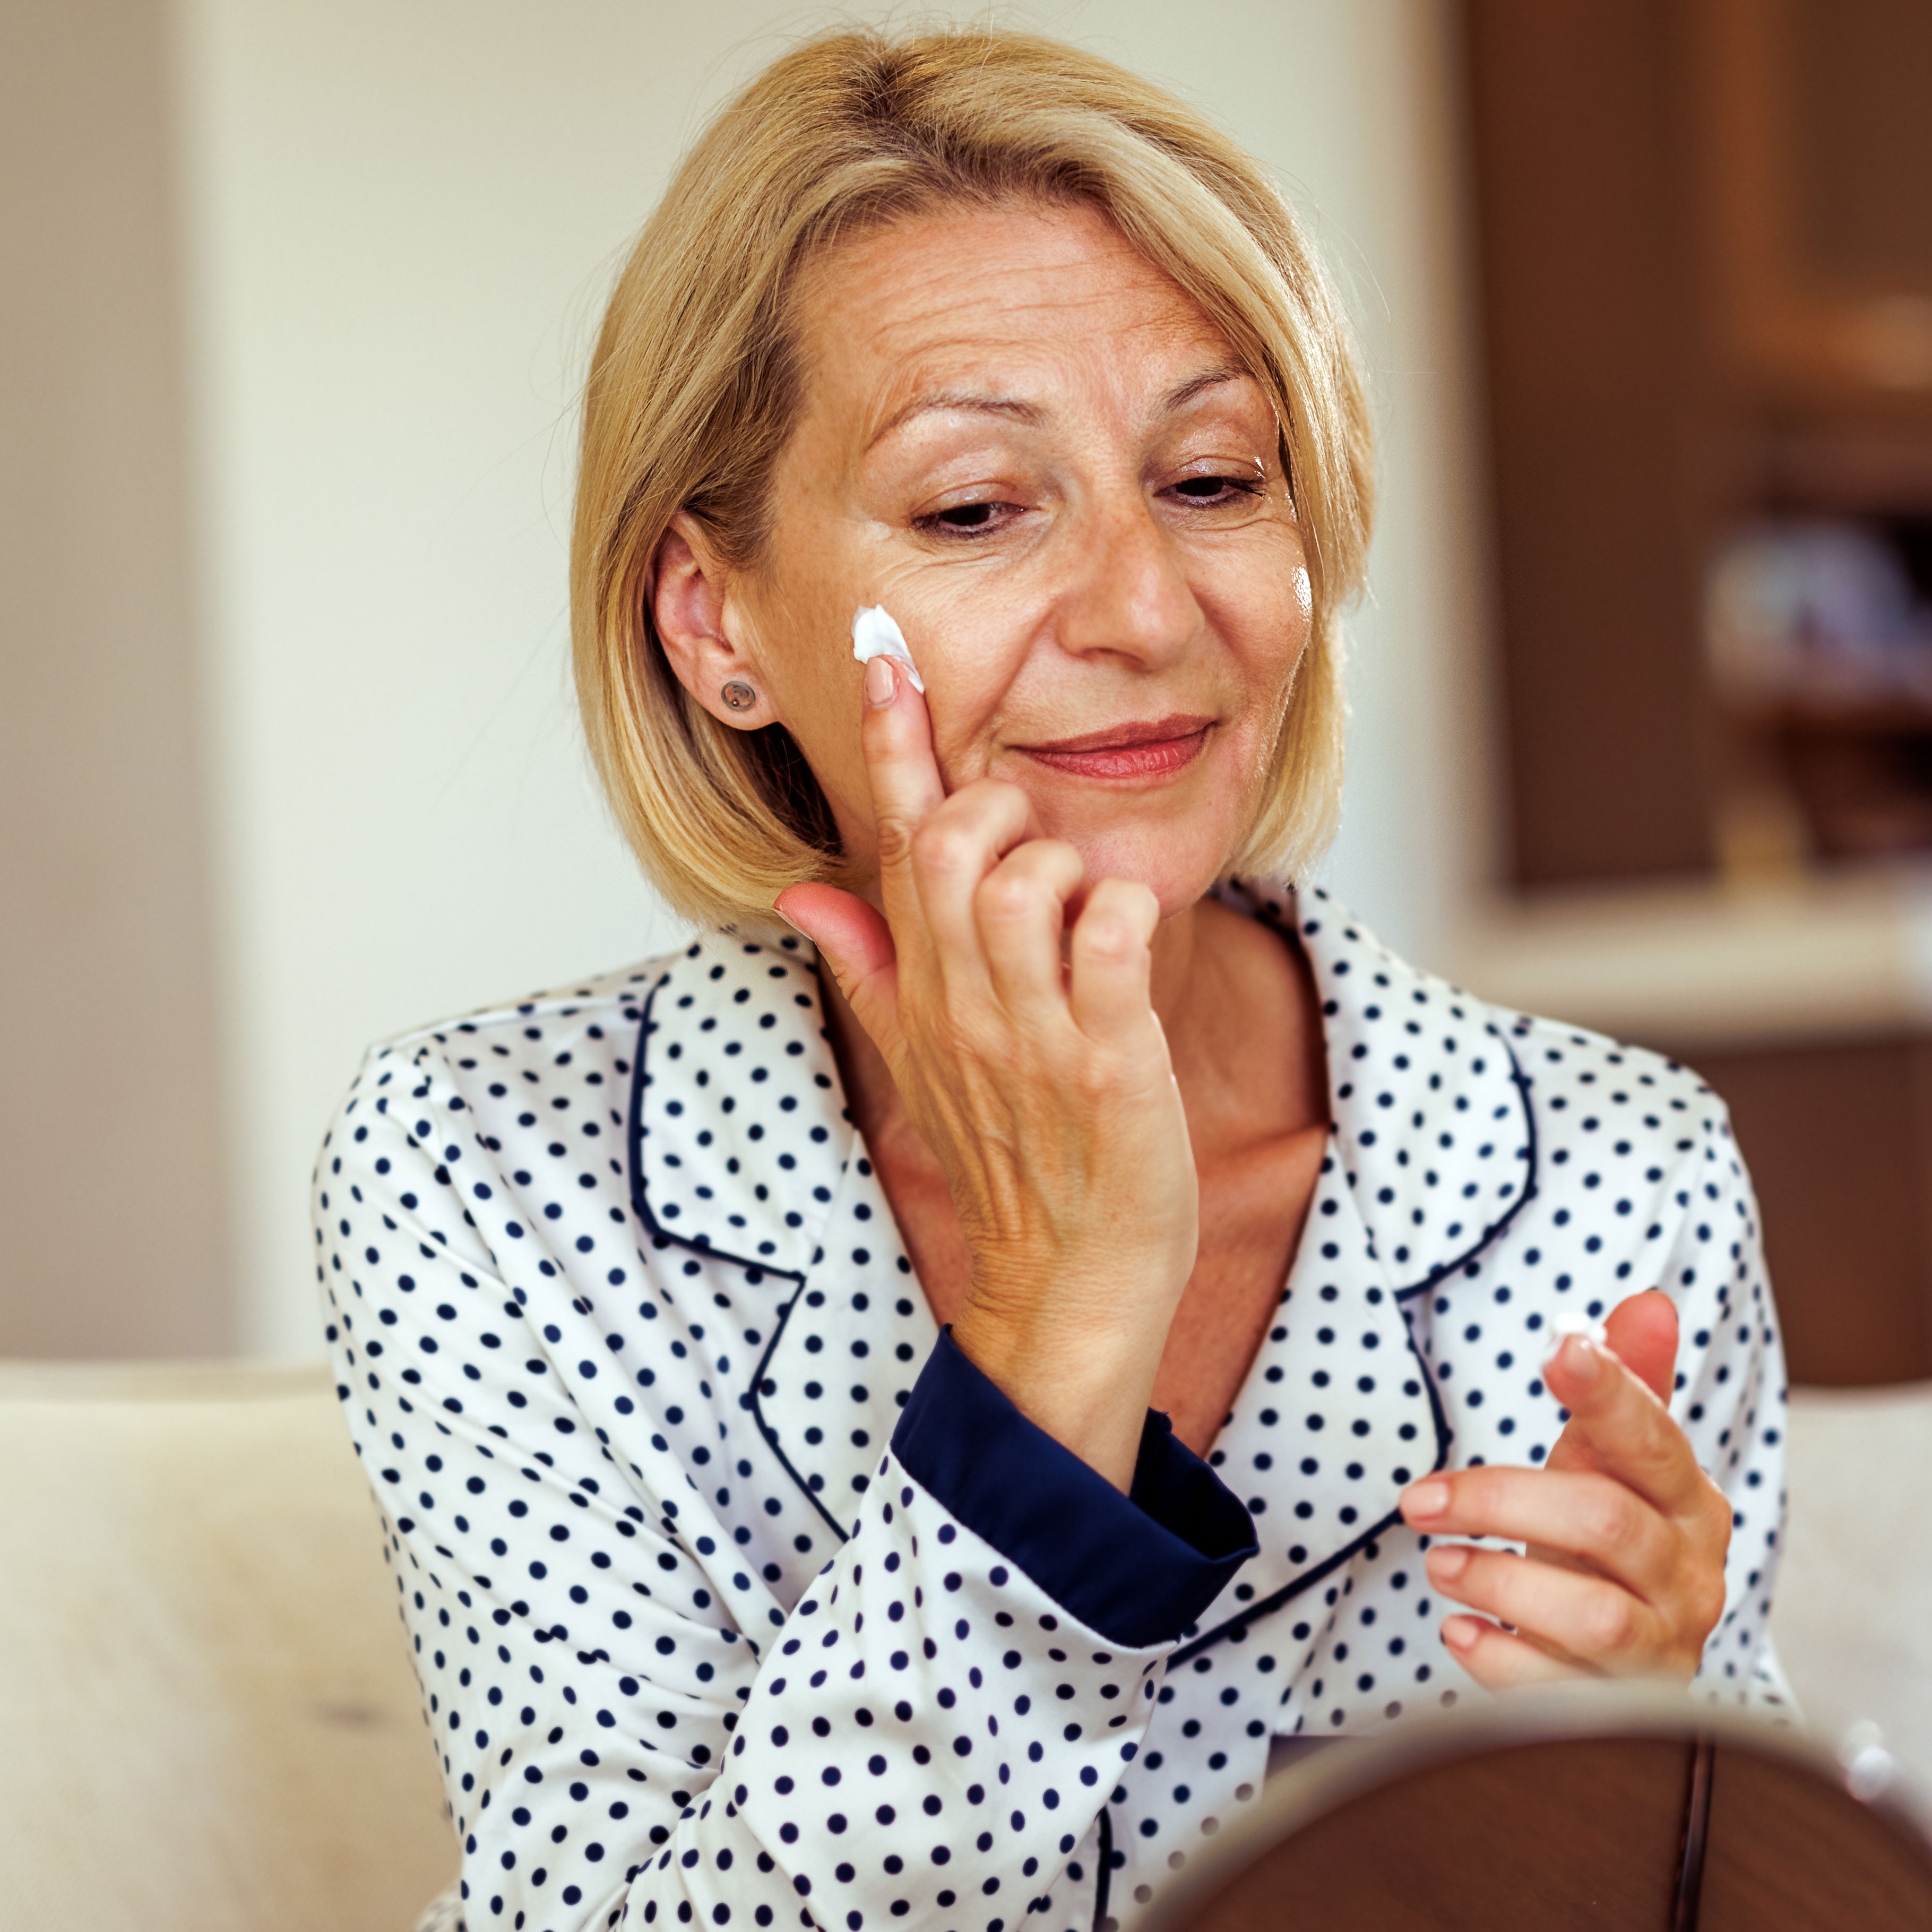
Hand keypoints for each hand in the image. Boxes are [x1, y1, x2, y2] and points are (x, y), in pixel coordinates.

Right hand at [778, 649, 1194, 1479]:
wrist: (1066, 1283)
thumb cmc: (1016, 1164)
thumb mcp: (925, 1062)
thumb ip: (868, 967)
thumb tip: (801, 891)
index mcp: (921, 989)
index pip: (891, 840)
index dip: (890, 738)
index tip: (887, 648)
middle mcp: (964, 1002)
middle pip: (949, 841)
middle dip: (1001, 813)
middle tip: (1039, 858)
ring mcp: (1033, 1032)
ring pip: (1027, 879)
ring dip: (1072, 873)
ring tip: (1090, 930)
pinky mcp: (1108, 1061)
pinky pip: (1113, 939)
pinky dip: (1127, 914)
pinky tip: (1130, 941)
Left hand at [1405, 1290, 1733, 1687]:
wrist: (1625, 1675)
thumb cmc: (1609, 1557)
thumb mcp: (1615, 1475)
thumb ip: (1628, 1395)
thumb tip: (1646, 1303)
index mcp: (1693, 1503)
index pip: (1654, 1438)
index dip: (1610, 1392)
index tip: (1559, 1347)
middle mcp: (1692, 1576)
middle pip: (1605, 1522)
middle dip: (1500, 1500)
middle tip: (1421, 1499)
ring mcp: (1664, 1650)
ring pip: (1592, 1614)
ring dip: (1500, 1581)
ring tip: (1439, 1561)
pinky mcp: (1621, 1712)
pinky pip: (1559, 1690)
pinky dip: (1499, 1658)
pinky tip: (1458, 1632)